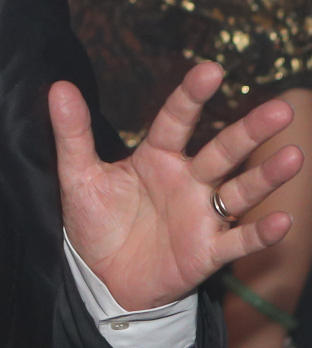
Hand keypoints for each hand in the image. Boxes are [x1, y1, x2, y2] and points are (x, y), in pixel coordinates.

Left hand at [54, 62, 303, 309]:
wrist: (101, 278)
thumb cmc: (95, 223)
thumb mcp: (78, 176)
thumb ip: (72, 133)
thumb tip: (59, 87)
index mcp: (156, 157)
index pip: (176, 120)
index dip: (192, 96)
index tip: (211, 69)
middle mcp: (187, 180)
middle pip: (222, 150)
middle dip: (250, 131)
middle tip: (280, 108)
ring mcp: (201, 215)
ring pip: (241, 190)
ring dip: (267, 175)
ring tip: (294, 156)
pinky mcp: (207, 251)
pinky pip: (239, 240)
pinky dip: (260, 233)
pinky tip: (281, 221)